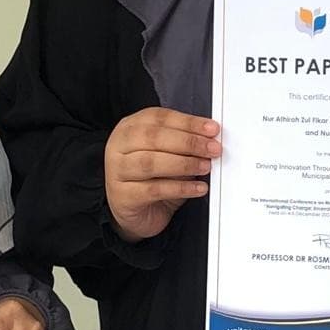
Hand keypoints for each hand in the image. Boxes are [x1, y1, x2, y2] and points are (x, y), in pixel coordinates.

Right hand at [105, 108, 220, 241]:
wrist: (136, 212)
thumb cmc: (151, 179)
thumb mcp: (168, 155)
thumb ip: (184, 144)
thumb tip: (209, 140)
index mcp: (130, 127)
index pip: (160, 118)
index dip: (188, 123)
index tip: (211, 129)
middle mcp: (119, 146)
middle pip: (154, 137)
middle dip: (188, 142)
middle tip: (212, 149)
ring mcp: (117, 170)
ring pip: (151, 163)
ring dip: (184, 164)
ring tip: (205, 167)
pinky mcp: (123, 195)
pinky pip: (155, 190)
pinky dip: (180, 188)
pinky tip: (197, 188)